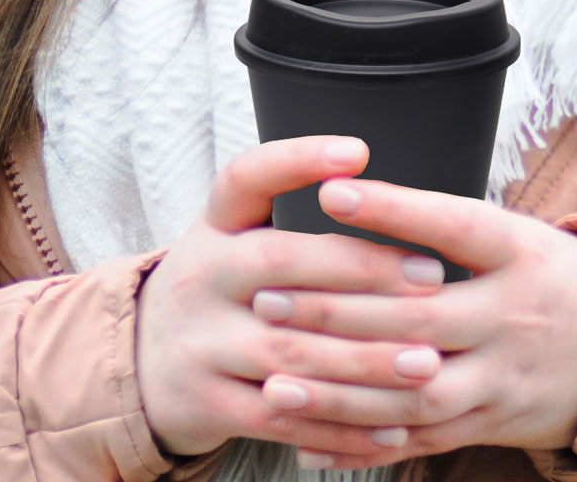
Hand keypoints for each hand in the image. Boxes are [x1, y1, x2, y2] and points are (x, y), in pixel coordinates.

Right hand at [135, 138, 450, 466]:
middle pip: (281, 263)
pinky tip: (394, 423)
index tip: (358, 150)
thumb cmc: (223, 288)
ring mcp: (200, 343)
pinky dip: (342, 425)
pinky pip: (283, 418)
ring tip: (428, 361)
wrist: (144, 363)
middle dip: (363, 269)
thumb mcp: (234, 236)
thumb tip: (385, 183)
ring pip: (291, 351)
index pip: (246, 177)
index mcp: (214, 226)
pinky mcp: (208, 403)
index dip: (298, 160)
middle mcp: (201, 276)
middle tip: (432, 277)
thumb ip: (288, 208)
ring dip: (367, 359)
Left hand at [243, 171, 576, 463]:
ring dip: (339, 392)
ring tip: (274, 382)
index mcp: (520, 255)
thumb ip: (444, 224)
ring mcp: (501, 378)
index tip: (330, 192)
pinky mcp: (488, 424)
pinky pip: (420, 440)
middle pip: (418, 318)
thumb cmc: (544, 276)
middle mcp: (512, 317)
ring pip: (413, 391)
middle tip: (268, 300)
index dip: (394, 210)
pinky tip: (310, 439)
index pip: (453, 226)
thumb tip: (351, 191)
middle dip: (337, 312)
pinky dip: (363, 444)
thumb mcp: (515, 235)